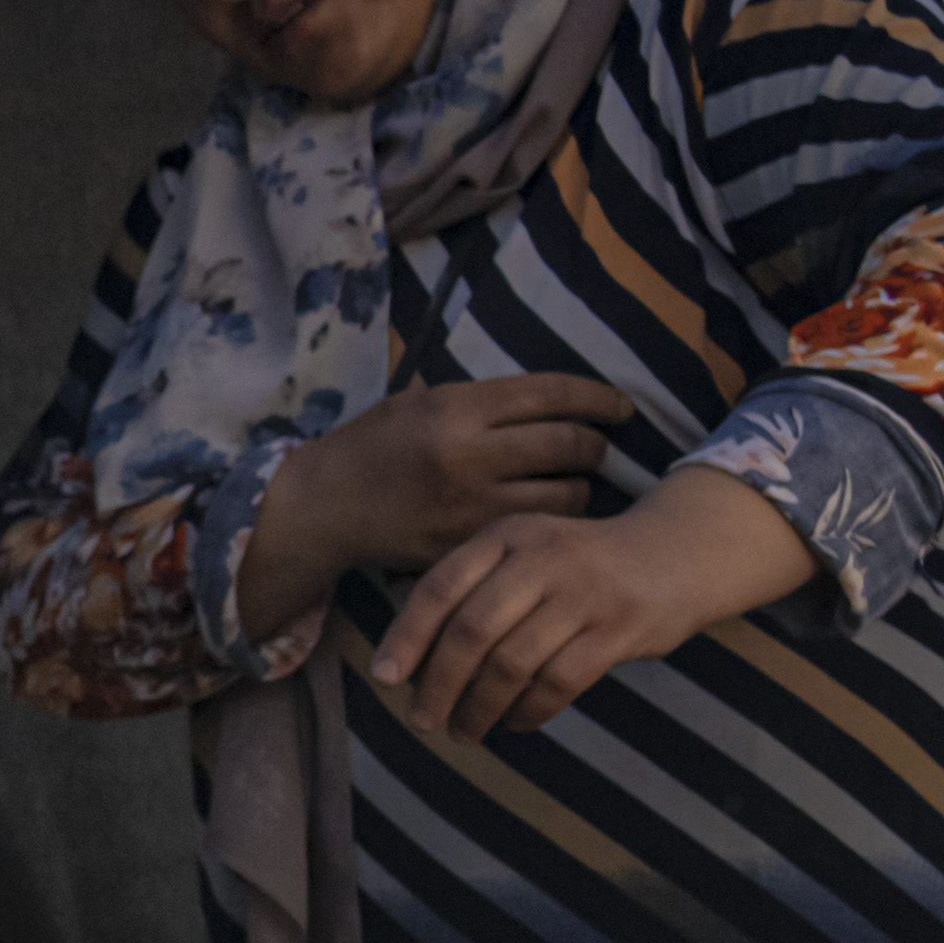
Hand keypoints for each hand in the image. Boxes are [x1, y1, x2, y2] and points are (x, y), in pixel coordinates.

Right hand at [234, 371, 627, 638]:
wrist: (323, 507)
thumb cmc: (375, 446)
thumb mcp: (422, 400)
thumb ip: (483, 401)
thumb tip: (557, 401)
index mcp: (460, 408)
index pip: (555, 395)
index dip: (600, 398)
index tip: (620, 407)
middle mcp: (469, 455)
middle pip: (570, 446)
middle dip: (595, 446)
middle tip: (596, 448)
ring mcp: (468, 507)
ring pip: (564, 497)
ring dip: (580, 489)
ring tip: (573, 485)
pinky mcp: (466, 547)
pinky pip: (532, 535)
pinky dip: (548, 526)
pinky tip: (546, 520)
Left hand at [371, 477, 818, 744]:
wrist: (677, 552)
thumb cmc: (579, 566)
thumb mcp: (526, 553)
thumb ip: (475, 589)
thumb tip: (408, 662)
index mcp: (510, 534)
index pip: (441, 585)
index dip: (406, 636)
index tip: (383, 679)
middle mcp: (545, 556)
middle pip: (472, 631)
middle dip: (439, 685)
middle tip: (422, 722)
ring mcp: (586, 592)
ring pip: (512, 663)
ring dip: (479, 709)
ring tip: (464, 732)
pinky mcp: (620, 628)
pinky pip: (558, 683)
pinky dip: (528, 712)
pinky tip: (515, 723)